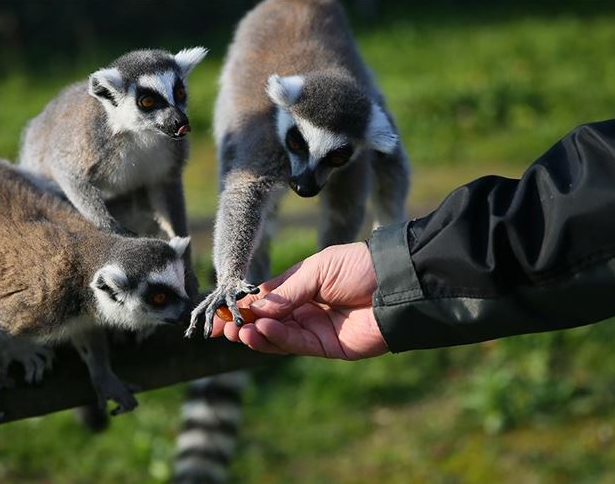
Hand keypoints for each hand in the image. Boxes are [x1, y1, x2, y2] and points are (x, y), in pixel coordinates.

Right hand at [209, 242, 387, 359]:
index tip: (217, 311)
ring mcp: (314, 329)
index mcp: (300, 286)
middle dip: (242, 323)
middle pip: (266, 321)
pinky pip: (295, 345)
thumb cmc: (360, 266)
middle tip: (220, 326)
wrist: (397, 283)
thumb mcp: (317, 270)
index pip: (264, 299)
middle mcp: (304, 309)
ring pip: (277, 336)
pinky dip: (276, 339)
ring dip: (255, 333)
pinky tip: (261, 330)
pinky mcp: (327, 347)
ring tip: (237, 330)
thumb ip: (286, 290)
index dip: (241, 305)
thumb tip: (251, 305)